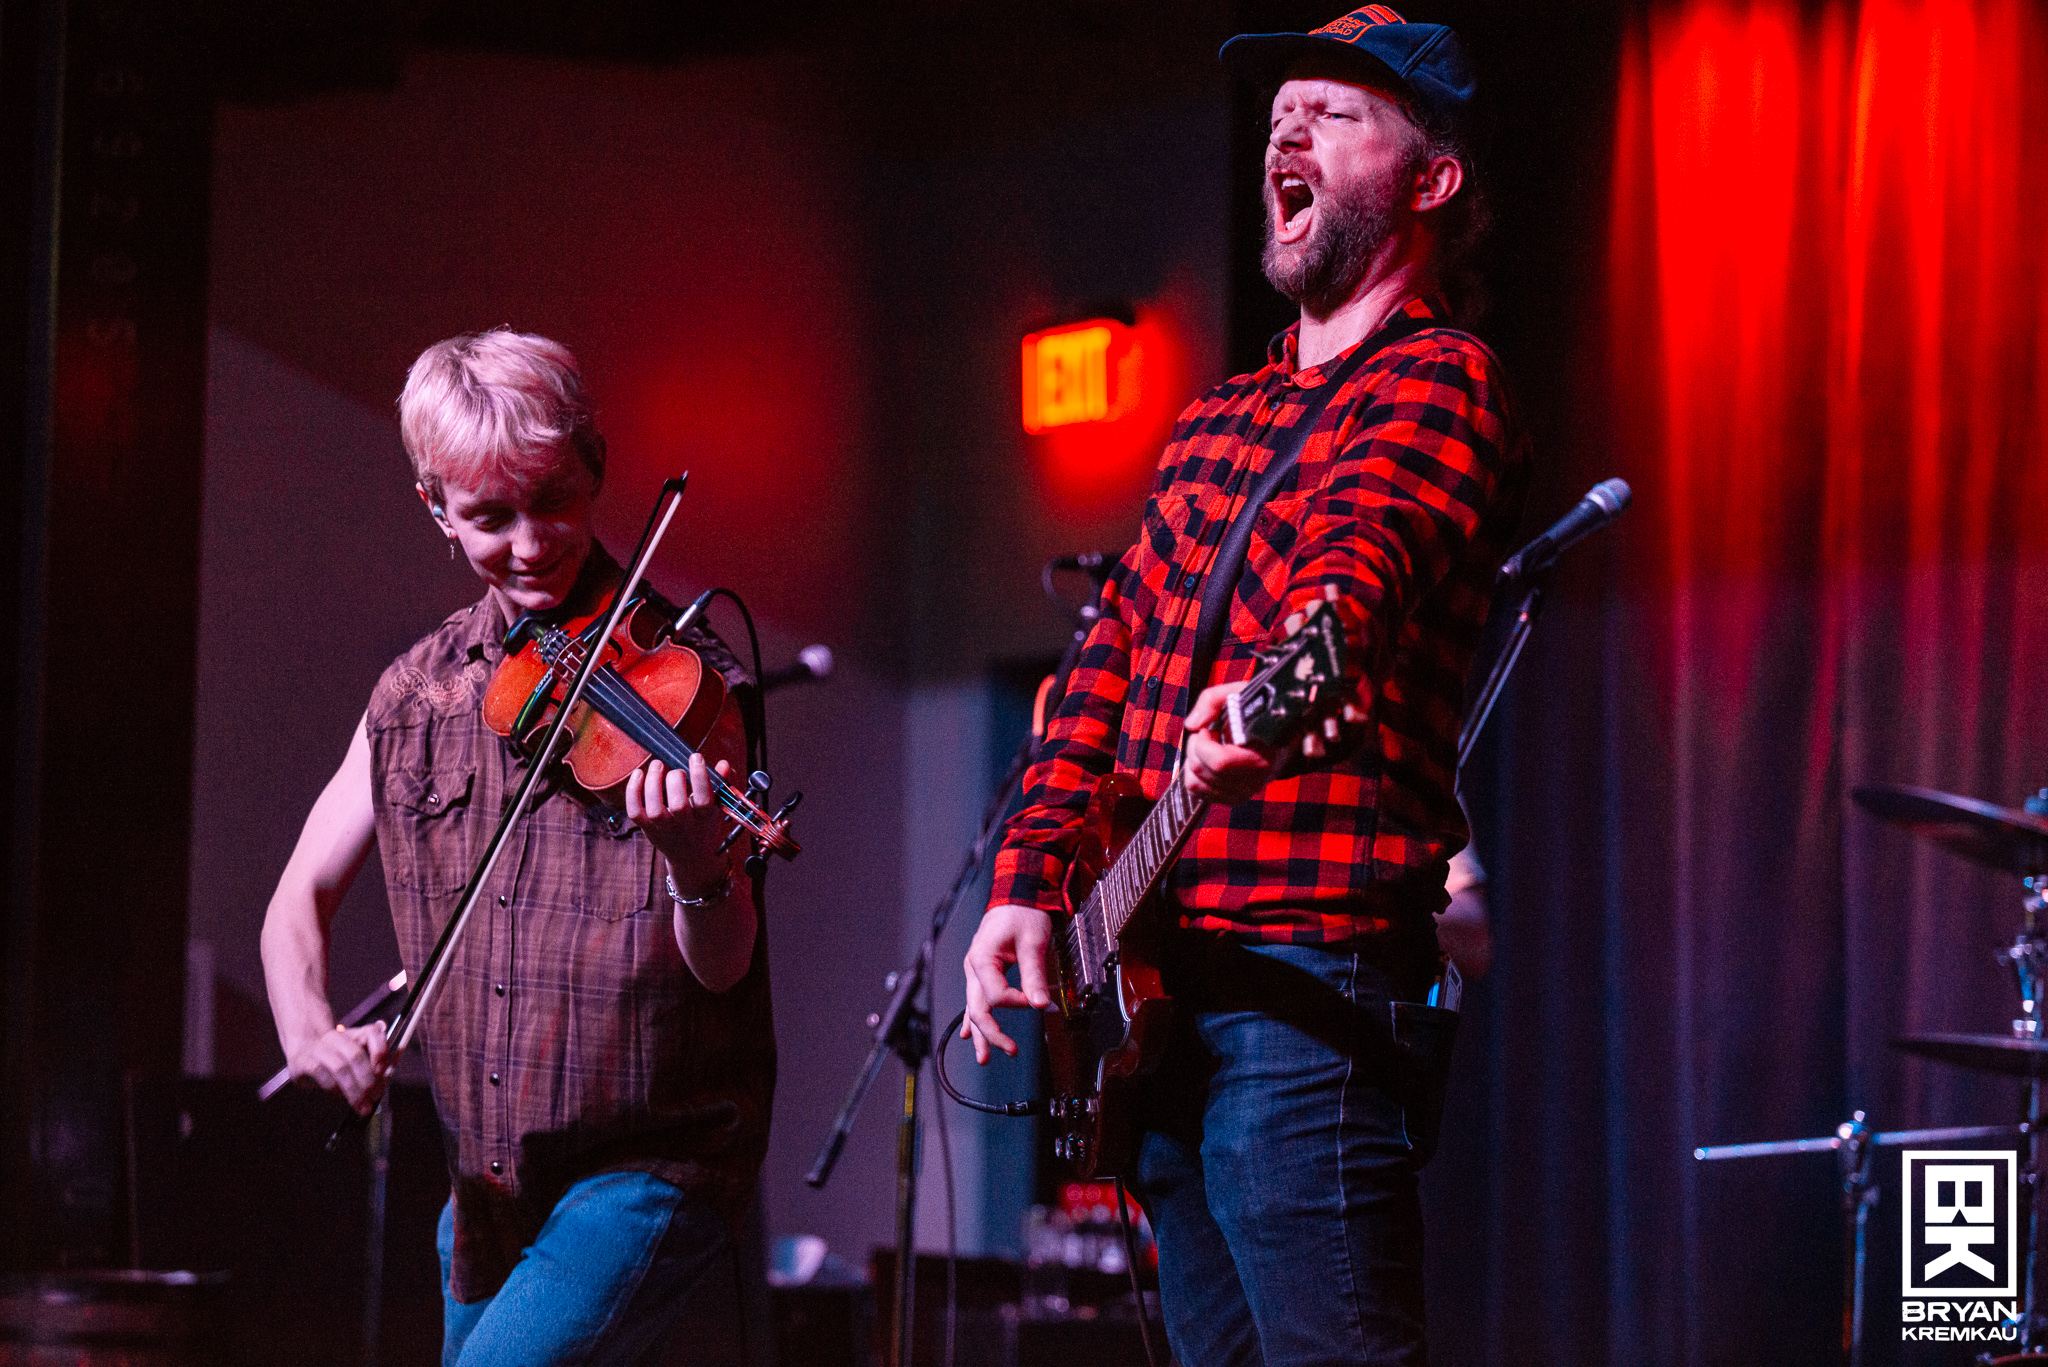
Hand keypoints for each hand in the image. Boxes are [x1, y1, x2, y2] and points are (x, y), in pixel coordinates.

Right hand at [289, 1020, 390, 1115]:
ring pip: (340, 1067)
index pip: (372, 1034)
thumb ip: (371, 1066)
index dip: (380, 1051)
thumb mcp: (354, 1059)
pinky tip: (338, 1096)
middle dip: (367, 1080)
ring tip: (360, 1105)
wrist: (301, 1051)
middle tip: (373, 1098)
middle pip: (356, 1055)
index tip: (382, 1072)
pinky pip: (321, 1074)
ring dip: (353, 1089)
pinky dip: (333, 1088)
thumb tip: (384, 1081)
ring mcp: (318, 1048)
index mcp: (354, 1034)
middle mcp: (336, 1037)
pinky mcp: (303, 1061)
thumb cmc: (333, 1058)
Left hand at [625, 754, 732, 896]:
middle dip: (675, 780)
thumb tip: (723, 764)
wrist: (691, 857)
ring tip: (657, 764)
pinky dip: (633, 792)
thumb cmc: (704, 824)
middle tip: (677, 770)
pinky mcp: (647, 828)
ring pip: (655, 808)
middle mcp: (684, 826)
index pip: (704, 799)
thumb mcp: (718, 806)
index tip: (695, 757)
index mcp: (705, 818)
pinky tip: (639, 774)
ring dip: (653, 782)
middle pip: (678, 805)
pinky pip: (635, 811)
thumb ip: (721, 784)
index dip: (700, 776)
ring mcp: (664, 829)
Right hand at [961, 904, 1053, 1063]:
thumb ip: (1034, 976)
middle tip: (1010, 1050)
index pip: (996, 995)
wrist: (1017, 895)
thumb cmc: (1023, 914)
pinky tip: (969, 1035)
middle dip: (992, 1033)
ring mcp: (975, 971)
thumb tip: (1041, 1005)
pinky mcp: (982, 972)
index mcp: (982, 959)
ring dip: (981, 1033)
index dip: (1017, 1003)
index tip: (1038, 1002)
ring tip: (985, 1058)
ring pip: (973, 1008)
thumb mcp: (1033, 943)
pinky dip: (974, 1019)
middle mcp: (973, 967)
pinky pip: (975, 1000)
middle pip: (978, 1008)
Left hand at [1182, 682, 1279, 802]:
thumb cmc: (1261, 713)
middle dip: (1195, 746)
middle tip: (1210, 733)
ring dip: (1193, 760)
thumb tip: (1191, 724)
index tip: (1211, 727)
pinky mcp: (1233, 798)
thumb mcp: (1241, 694)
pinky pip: (1197, 792)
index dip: (1204, 741)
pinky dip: (1194, 775)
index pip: (1220, 762)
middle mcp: (1253, 781)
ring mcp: (1242, 793)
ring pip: (1194, 783)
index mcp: (1261, 758)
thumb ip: (1212, 700)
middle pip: (1201, 769)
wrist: (1284, 735)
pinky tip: (1208, 760)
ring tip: (1210, 747)